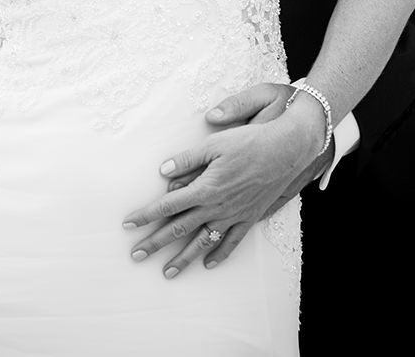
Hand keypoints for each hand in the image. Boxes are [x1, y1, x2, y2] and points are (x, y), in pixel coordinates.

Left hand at [122, 87, 325, 277]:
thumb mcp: (214, 144)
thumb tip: (163, 171)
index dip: (146, 215)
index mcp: (205, 188)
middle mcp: (216, 207)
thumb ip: (187, 159)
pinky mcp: (249, 218)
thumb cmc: (250, 142)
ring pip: (202, 242)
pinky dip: (219, 254)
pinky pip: (231, 242)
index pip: (168, 205)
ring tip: (166, 272)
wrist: (286, 151)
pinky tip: (208, 264)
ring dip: (183, 258)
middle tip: (135, 255)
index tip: (128, 224)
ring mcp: (233, 216)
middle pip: (179, 229)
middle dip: (155, 243)